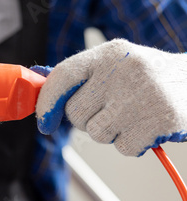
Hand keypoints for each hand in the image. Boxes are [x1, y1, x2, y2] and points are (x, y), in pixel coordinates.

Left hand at [36, 39, 186, 155]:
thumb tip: (42, 96)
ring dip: (110, 132)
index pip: (63, 75)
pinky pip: (122, 147)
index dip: (47, 102)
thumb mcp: (116, 64)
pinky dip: (132, 143)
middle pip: (75, 113)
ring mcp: (141, 96)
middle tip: (110, 110)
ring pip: (96, 133)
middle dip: (86, 119)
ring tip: (132, 115)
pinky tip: (147, 126)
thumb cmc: (148, 77)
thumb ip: (81, 78)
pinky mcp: (158, 121)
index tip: (44, 122)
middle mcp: (123, 70)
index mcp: (109, 53)